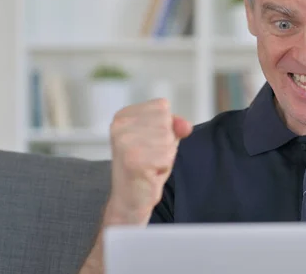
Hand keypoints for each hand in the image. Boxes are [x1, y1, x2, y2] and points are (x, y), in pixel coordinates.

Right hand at [106, 98, 191, 224]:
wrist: (131, 198)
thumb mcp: (162, 138)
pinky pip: (166, 156)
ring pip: (168, 139)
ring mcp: (125, 142)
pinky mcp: (133, 160)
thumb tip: (186, 126)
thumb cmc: (146, 165)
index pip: (162, 106)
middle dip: (166, 142)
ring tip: (150, 164)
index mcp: (123, 115)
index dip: (165, 126)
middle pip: (166, 122)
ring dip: (165, 155)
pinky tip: (149, 172)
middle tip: (150, 156)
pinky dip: (164, 167)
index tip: (149, 142)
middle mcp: (120, 125)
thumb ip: (174, 125)